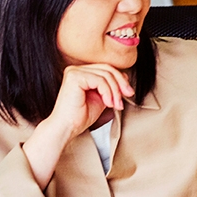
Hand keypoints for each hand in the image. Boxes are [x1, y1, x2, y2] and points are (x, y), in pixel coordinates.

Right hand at [22, 64, 133, 187]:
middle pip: (107, 69)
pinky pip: (100, 80)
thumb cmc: (80, 116)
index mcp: (81, 73)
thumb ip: (110, 87)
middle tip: (128, 96)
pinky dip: (108, 92)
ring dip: (115, 91)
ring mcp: (74, 72)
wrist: (67, 128)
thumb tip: (125, 77)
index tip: (129, 93)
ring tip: (116, 105)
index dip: (120, 79)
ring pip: (106, 75)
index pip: (106, 69)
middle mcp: (76, 69)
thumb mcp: (102, 98)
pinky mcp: (74, 77)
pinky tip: (108, 103)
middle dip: (121, 84)